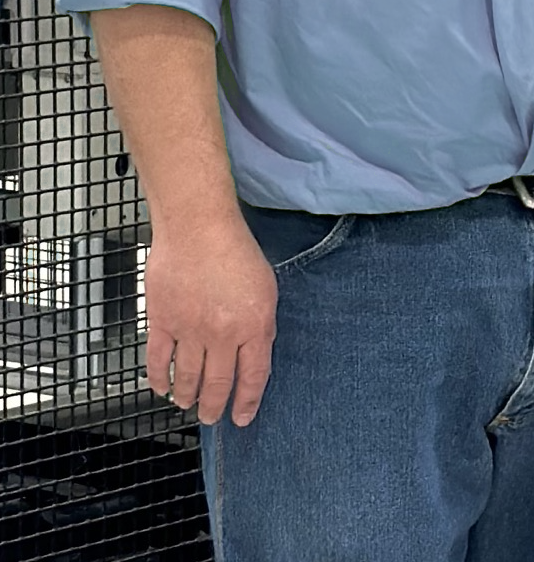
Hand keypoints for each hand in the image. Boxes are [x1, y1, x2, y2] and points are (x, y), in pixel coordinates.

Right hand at [144, 217, 277, 427]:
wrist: (197, 225)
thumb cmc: (234, 248)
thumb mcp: (266, 287)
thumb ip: (261, 325)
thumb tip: (254, 355)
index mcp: (254, 325)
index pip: (253, 376)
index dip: (247, 402)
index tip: (242, 417)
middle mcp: (222, 334)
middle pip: (218, 384)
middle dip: (215, 407)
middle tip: (212, 417)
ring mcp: (190, 330)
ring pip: (187, 379)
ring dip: (187, 397)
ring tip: (188, 404)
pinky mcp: (162, 322)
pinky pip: (158, 362)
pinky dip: (158, 380)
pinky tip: (161, 388)